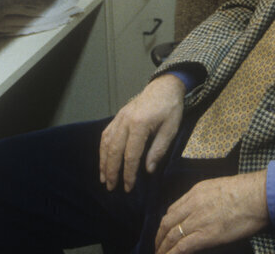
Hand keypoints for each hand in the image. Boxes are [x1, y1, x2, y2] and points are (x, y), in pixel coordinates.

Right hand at [99, 74, 184, 192]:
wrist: (164, 86)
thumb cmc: (170, 108)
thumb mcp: (171, 129)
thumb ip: (158, 149)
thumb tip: (148, 170)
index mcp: (140, 124)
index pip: (131, 155)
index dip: (129, 173)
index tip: (128, 188)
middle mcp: (125, 121)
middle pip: (114, 150)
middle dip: (112, 171)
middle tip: (111, 188)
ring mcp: (119, 117)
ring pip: (106, 143)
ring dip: (103, 162)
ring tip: (104, 178)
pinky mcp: (118, 116)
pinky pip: (106, 134)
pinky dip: (103, 149)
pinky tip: (104, 160)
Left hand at [155, 171, 268, 253]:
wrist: (259, 195)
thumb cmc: (248, 191)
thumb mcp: (220, 187)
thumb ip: (207, 198)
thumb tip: (206, 211)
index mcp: (196, 192)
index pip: (173, 209)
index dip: (166, 223)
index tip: (165, 232)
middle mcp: (193, 205)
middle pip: (167, 223)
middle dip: (160, 237)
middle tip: (158, 247)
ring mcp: (198, 220)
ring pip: (171, 236)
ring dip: (163, 248)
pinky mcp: (206, 235)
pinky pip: (182, 247)